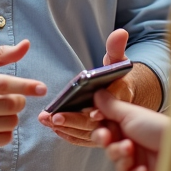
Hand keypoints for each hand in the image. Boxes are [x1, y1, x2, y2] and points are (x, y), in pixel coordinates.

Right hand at [0, 40, 46, 151]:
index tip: (42, 88)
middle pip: (12, 106)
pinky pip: (5, 138)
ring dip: (11, 116)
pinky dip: (5, 130)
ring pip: (11, 123)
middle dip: (18, 100)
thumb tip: (26, 45)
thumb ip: (2, 54)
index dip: (25, 85)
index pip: (2, 84)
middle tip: (10, 98)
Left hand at [37, 28, 134, 146]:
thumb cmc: (116, 75)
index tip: (91, 113)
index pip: (114, 105)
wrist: (123, 95)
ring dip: (66, 129)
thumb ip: (116, 48)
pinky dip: (68, 134)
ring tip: (46, 121)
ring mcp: (107, 129)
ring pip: (87, 133)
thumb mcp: (118, 60)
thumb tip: (120, 32)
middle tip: (55, 118)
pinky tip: (53, 128)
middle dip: (75, 121)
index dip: (103, 110)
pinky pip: (83, 138)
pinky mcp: (97, 135)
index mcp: (122, 96)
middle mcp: (116, 116)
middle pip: (96, 123)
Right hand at [90, 89, 168, 170]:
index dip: (100, 131)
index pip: (105, 131)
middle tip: (110, 139)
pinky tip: (143, 169)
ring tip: (131, 151)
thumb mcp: (132, 113)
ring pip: (116, 165)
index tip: (99, 126)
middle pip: (108, 149)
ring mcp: (138, 162)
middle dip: (109, 145)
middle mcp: (132, 144)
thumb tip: (96, 92)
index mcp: (128, 127)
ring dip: (121, 158)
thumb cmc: (159, 128)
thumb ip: (111, 106)